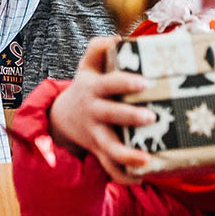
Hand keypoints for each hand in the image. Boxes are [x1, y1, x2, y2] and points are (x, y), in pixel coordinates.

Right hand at [49, 37, 154, 183]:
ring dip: (127, 155)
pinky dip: (124, 176)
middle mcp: (94, 113)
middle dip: (130, 117)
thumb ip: (97, 49)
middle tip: (151, 116)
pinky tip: (141, 178)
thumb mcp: (87, 67)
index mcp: (94, 90)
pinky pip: (110, 169)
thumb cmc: (86, 88)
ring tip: (146, 160)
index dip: (126, 82)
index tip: (145, 82)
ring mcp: (96, 135)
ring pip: (109, 149)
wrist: (62, 118)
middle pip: (111, 115)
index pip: (110, 84)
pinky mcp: (99, 152)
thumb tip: (116, 37)